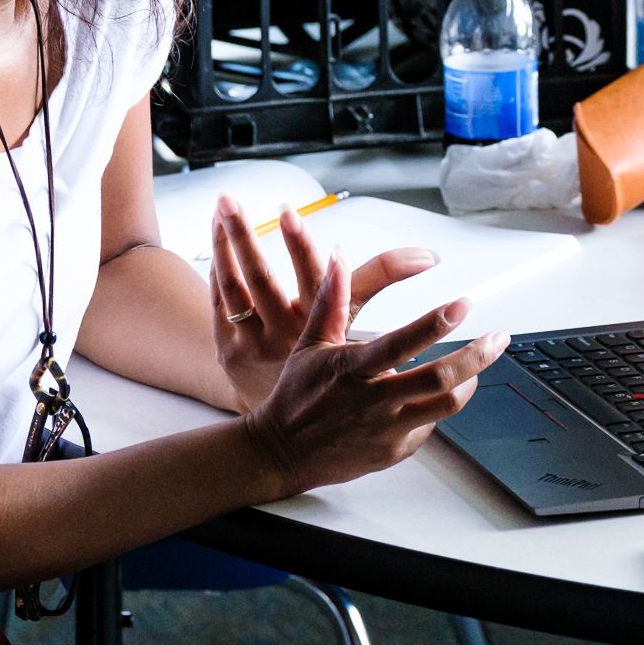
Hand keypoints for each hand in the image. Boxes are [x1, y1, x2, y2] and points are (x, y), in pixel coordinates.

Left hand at [208, 194, 436, 410]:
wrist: (287, 442)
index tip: (292, 213)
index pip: (318, 283)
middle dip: (250, 238)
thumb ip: (387, 287)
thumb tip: (428, 256)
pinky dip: (217, 263)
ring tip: (225, 202)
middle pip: (263, 278)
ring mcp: (252, 342)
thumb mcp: (365, 337)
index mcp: (320, 330)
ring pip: (236, 284)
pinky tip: (215, 229)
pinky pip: (217, 299)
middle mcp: (285, 334)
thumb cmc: (335, 379)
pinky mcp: (228, 347)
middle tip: (243, 203)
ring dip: (230, 241)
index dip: (304, 247)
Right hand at [244, 247, 507, 495]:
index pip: (401, 343)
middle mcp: (373, 401)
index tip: (461, 305)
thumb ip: (331, 299)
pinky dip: (440, 406)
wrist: (281, 453)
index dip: (434, 323)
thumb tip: (339, 257)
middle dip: (475, 356)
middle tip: (498, 338)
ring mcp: (386, 430)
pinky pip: (429, 426)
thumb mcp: (310, 342)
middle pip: (438, 379)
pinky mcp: (394, 451)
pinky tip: (439, 392)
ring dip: (470, 382)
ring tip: (479, 363)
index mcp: (352, 369)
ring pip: (444, 406)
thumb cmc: (296, 394)